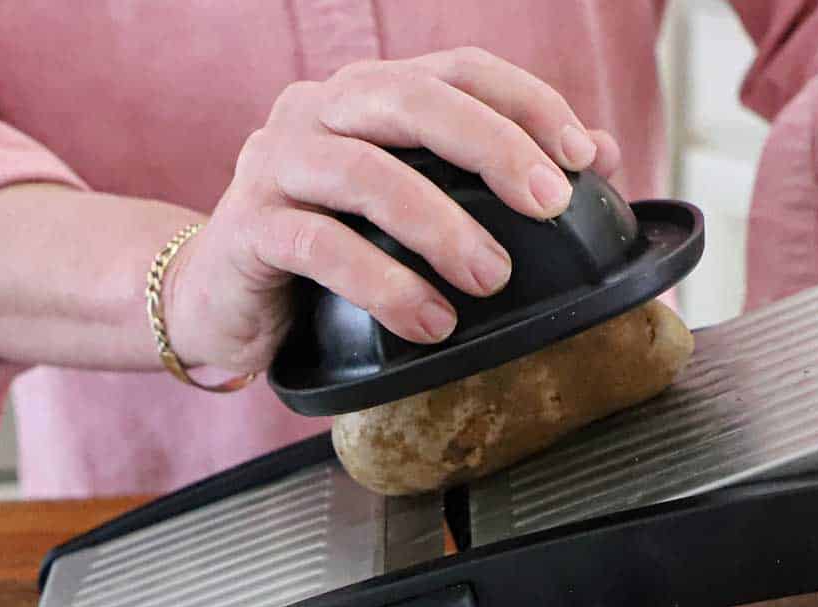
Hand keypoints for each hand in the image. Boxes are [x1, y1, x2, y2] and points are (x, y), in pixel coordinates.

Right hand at [166, 48, 620, 376]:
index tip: (581, 159)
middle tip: (550, 206)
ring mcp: (276, 164)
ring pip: (366, 174)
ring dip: (440, 226)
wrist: (219, 298)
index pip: (457, 70)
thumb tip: (597, 155)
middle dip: (493, 148)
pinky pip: (321, 247)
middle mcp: (318, 111)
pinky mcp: (249, 230)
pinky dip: (384, 285)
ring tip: (493, 279)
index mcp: (366, 97)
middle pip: (413, 102)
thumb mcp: (414, 210)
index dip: (526, 103)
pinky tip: (431, 324)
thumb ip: (492, 177)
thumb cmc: (328, 252)